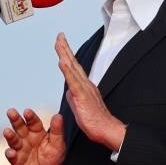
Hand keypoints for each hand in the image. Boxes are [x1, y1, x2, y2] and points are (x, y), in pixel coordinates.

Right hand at [2, 107, 64, 164]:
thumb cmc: (51, 160)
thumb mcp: (58, 146)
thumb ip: (57, 131)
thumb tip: (58, 115)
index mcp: (37, 133)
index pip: (34, 123)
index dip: (30, 117)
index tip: (27, 112)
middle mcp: (27, 139)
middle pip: (20, 127)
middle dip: (15, 120)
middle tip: (11, 112)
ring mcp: (20, 149)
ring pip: (13, 140)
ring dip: (10, 136)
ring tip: (7, 132)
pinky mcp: (15, 160)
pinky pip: (11, 156)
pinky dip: (10, 154)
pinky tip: (11, 152)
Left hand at [55, 32, 126, 151]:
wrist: (106, 130)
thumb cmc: (95, 121)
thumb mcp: (79, 106)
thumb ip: (74, 96)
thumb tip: (69, 91)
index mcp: (84, 86)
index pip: (74, 67)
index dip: (67, 54)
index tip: (61, 42)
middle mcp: (85, 84)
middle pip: (73, 63)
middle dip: (65, 48)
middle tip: (60, 35)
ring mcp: (84, 89)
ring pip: (73, 68)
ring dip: (65, 54)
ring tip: (59, 43)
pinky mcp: (82, 96)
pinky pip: (73, 82)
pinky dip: (67, 71)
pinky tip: (62, 62)